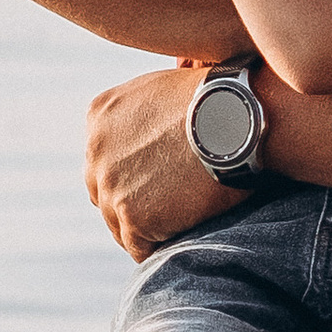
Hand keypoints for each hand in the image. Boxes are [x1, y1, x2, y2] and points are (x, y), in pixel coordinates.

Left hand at [84, 66, 245, 256]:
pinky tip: (180, 240)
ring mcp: (111, 185)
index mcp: (100, 116)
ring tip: (178, 226)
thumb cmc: (220, 97)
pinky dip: (158, 248)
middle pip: (103, 190)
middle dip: (131, 200)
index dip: (130, 172)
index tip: (158, 179)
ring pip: (117, 222)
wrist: (236, 118)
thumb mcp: (167, 84)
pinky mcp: (133, 217)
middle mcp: (95, 151)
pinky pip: (138, 247)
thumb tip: (167, 101)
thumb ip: (148, 105)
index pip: (104, 157)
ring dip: (145, 227)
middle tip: (167, 207)